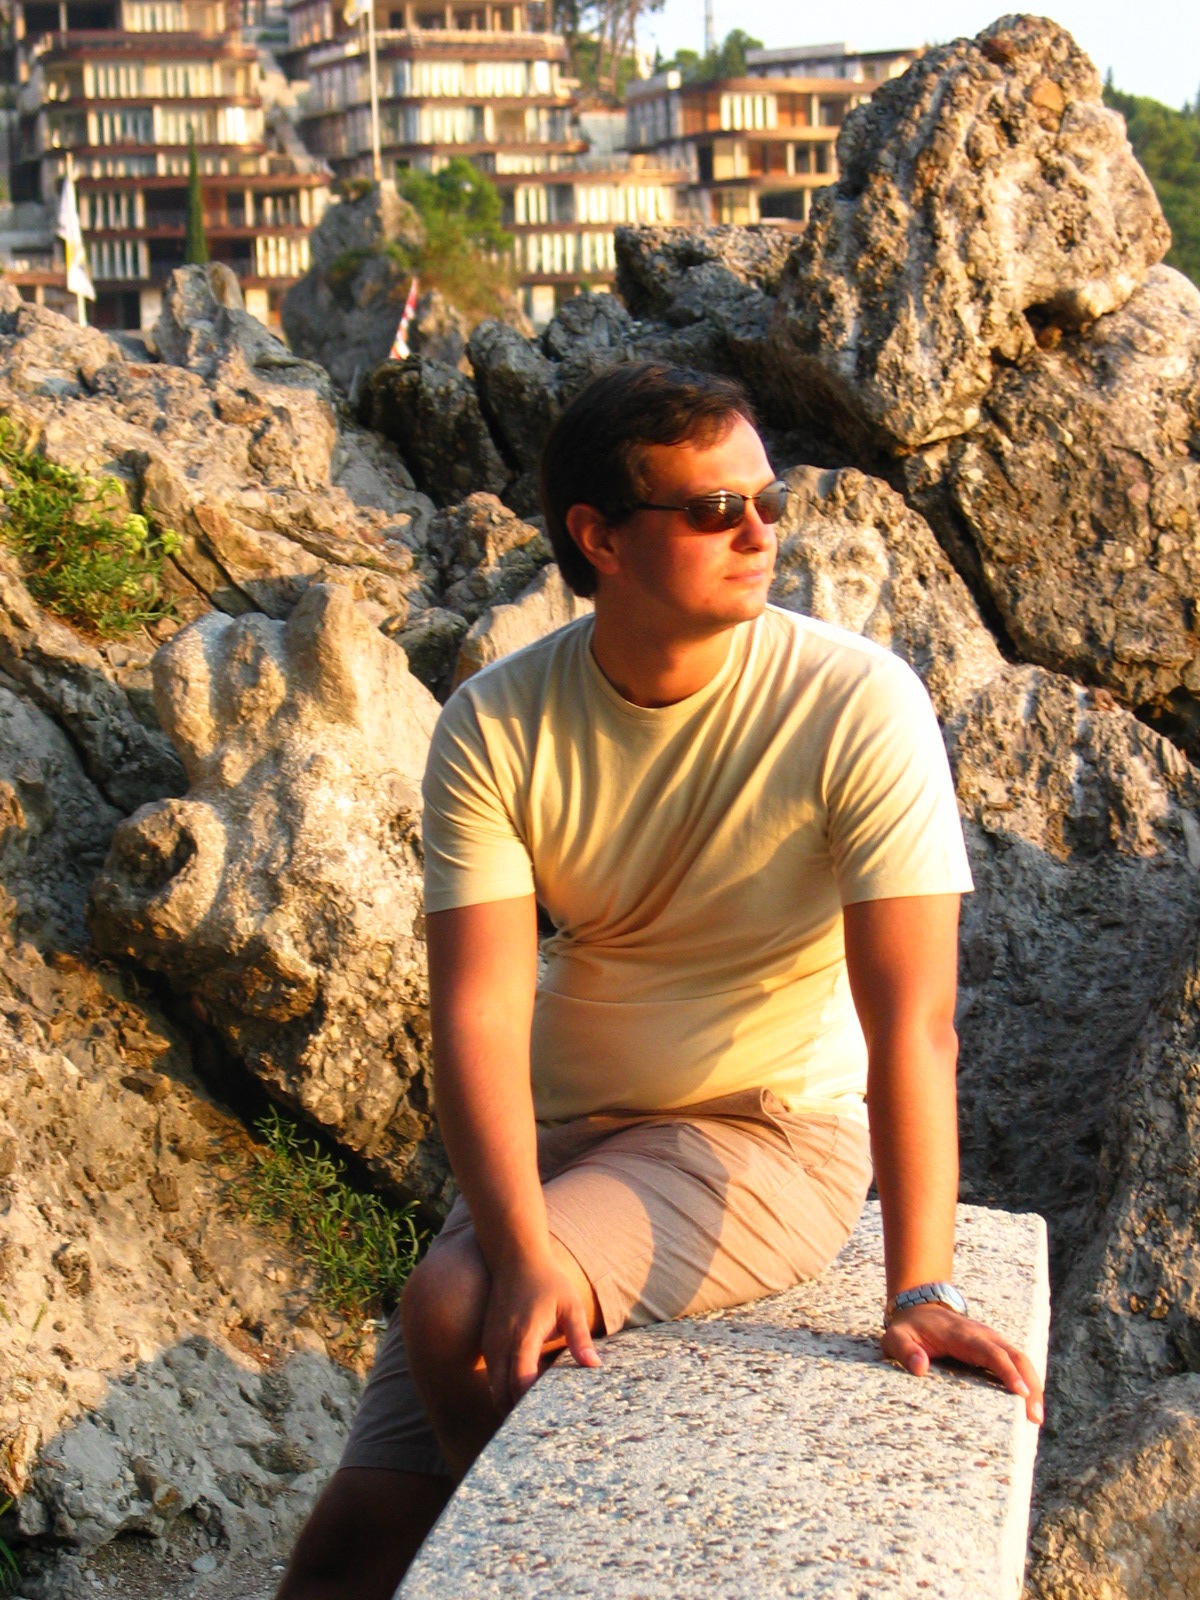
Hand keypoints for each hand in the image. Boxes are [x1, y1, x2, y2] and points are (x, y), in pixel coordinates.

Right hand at [480, 1253, 599, 1412]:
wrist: (515, 1259)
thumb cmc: (547, 1282)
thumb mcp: (570, 1305)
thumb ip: (579, 1337)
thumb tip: (594, 1365)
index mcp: (522, 1337)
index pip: (520, 1383)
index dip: (531, 1405)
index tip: (550, 1417)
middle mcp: (501, 1344)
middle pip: (502, 1394)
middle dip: (519, 1413)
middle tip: (543, 1426)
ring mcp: (490, 1344)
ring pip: (494, 1388)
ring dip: (510, 1402)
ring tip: (535, 1414)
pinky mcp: (487, 1342)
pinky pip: (493, 1376)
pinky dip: (504, 1389)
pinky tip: (524, 1392)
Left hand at [880, 1303, 1043, 1423]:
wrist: (920, 1307)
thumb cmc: (908, 1328)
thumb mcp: (896, 1336)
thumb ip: (904, 1350)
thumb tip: (920, 1368)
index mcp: (963, 1334)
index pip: (992, 1352)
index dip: (1008, 1372)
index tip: (1021, 1393)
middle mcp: (984, 1336)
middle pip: (1016, 1357)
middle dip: (1031, 1384)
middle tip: (1036, 1418)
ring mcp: (991, 1341)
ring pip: (1021, 1360)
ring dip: (1034, 1386)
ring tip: (1037, 1418)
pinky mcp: (993, 1349)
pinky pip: (1016, 1364)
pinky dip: (1027, 1381)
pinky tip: (1030, 1405)